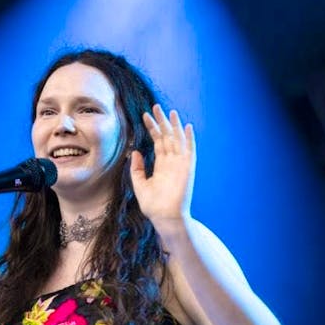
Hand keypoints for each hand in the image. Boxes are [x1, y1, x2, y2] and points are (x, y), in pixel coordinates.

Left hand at [131, 104, 195, 231]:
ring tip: (170, 111)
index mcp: (161, 166)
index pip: (157, 142)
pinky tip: (186, 126)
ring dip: (174, 125)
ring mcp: (180, 164)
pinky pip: (189, 150)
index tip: (144, 116)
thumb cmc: (153, 206)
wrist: (165, 218)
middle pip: (167, 137)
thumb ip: (137, 168)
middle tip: (155, 106)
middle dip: (162, 122)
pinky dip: (189, 138)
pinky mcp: (188, 168)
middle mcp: (171, 162)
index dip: (152, 128)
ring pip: (177, 140)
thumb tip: (135, 152)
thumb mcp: (139, 184)